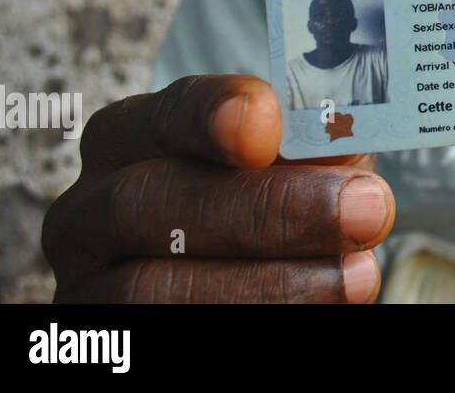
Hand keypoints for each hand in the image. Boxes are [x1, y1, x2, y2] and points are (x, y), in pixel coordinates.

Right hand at [42, 74, 394, 301]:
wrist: (246, 289)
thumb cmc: (271, 212)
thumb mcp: (295, 169)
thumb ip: (311, 150)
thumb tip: (340, 134)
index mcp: (130, 141)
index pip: (159, 113)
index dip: (210, 114)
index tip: (267, 123)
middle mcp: (90, 211)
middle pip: (148, 201)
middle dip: (266, 207)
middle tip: (365, 210)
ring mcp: (89, 286)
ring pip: (152, 288)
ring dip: (267, 284)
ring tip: (355, 276)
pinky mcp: (109, 342)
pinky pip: (170, 334)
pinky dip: (251, 322)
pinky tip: (316, 312)